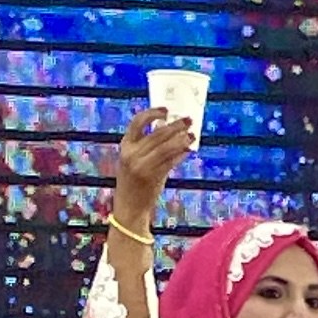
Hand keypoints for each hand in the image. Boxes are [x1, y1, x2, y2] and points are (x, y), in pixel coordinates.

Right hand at [112, 107, 194, 226]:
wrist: (129, 206)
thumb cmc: (133, 181)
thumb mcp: (133, 159)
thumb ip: (146, 145)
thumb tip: (168, 128)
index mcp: (125, 146)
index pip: (137, 122)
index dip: (152, 113)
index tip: (166, 110)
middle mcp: (131, 154)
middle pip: (157, 134)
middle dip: (175, 126)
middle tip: (188, 120)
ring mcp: (141, 166)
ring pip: (166, 148)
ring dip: (181, 140)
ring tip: (191, 135)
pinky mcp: (152, 178)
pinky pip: (171, 162)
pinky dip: (181, 154)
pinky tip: (188, 150)